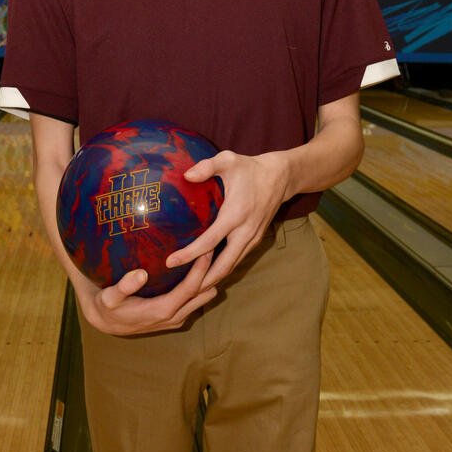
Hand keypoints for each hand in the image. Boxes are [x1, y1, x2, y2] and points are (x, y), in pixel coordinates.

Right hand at [77, 252, 216, 335]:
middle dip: (212, 271)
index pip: (190, 289)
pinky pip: (197, 300)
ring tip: (214, 253)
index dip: (201, 270)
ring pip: (204, 297)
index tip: (208, 249)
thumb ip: (124, 287)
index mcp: (163, 311)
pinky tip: (203, 267)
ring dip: (210, 279)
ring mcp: (178, 318)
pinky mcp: (178, 317)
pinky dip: (202, 285)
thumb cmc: (108, 306)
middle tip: (216, 246)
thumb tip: (140, 274)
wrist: (108, 323)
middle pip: (203, 293)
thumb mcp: (110, 297)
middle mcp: (175, 316)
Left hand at [166, 149, 290, 288]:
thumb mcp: (228, 160)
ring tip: (190, 289)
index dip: (189, 254)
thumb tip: (186, 176)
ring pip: (231, 267)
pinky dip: (222, 270)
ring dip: (213, 280)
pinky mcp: (254, 240)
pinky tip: (206, 275)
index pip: (209, 241)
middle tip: (180, 291)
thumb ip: (207, 166)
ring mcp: (251, 239)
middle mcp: (245, 232)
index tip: (170, 262)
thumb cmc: (249, 168)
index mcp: (235, 215)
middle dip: (203, 281)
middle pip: (223, 266)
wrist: (281, 177)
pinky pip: (236, 260)